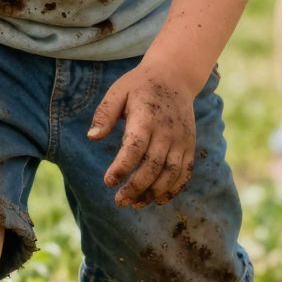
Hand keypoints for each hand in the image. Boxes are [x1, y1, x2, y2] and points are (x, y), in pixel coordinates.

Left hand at [87, 60, 199, 207]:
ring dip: (154, 192)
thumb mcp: (118, 91)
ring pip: (171, 173)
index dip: (122, 167)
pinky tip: (158, 199)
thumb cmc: (140, 86)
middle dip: (136, 187)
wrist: (175, 76)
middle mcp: (167, 130)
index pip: (135, 148)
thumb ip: (104, 114)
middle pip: (154, 166)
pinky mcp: (189, 145)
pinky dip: (174, 188)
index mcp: (147, 117)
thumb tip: (92, 137)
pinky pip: (185, 172)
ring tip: (136, 205)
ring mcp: (181, 139)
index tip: (108, 181)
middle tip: (119, 201)